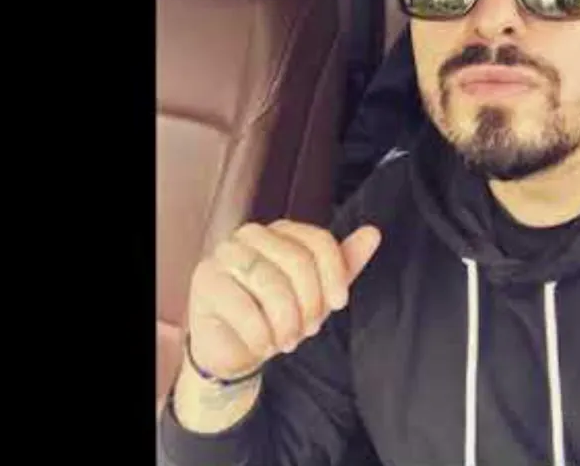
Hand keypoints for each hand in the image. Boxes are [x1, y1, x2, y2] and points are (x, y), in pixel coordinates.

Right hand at [185, 220, 381, 379]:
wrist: (234, 349)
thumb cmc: (276, 314)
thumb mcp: (317, 292)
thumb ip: (344, 262)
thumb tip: (373, 233)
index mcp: (281, 231)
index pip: (318, 241)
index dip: (334, 275)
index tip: (339, 305)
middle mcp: (251, 235)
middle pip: (297, 261)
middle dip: (310, 304)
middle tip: (308, 330)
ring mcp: (224, 255)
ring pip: (270, 283)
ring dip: (286, 321)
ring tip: (286, 340)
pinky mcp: (205, 281)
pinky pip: (243, 307)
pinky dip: (261, 334)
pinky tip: (263, 345)